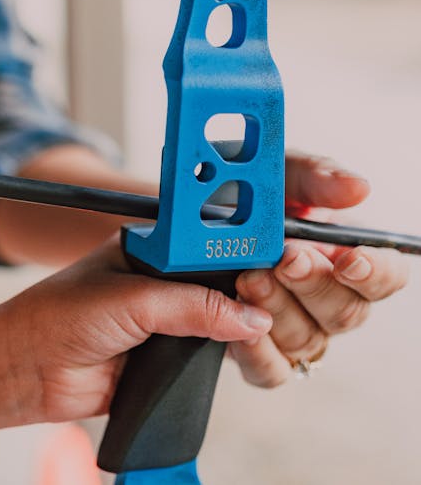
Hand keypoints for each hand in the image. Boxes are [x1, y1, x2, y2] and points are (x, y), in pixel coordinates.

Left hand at [0, 239, 271, 466]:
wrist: (28, 369)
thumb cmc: (59, 316)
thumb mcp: (128, 300)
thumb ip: (190, 306)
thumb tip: (251, 319)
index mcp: (163, 246)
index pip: (226, 239)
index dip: (260, 247)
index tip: (288, 258)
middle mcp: (177, 278)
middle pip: (244, 278)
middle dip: (268, 288)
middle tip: (271, 300)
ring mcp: (181, 317)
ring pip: (244, 319)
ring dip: (261, 326)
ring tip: (258, 332)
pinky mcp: (179, 356)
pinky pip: (227, 356)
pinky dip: (247, 356)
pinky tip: (246, 354)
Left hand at [231, 152, 409, 386]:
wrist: (163, 230)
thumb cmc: (223, 197)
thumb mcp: (266, 175)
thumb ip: (312, 178)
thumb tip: (358, 189)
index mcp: (336, 253)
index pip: (383, 275)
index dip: (375, 271)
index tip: (350, 258)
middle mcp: (319, 297)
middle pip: (346, 312)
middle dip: (314, 284)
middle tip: (285, 260)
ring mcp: (288, 329)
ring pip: (306, 339)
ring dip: (278, 308)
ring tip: (246, 278)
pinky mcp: (251, 354)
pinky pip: (270, 370)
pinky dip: (257, 351)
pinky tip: (239, 327)